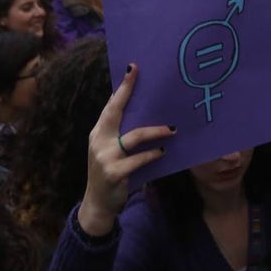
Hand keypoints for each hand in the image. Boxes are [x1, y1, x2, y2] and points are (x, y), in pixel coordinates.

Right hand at [77, 64, 173, 236]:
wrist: (98, 203)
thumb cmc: (110, 171)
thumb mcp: (110, 150)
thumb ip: (120, 133)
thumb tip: (145, 112)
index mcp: (99, 132)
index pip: (111, 105)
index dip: (122, 87)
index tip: (133, 67)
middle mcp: (98, 140)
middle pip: (115, 112)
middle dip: (128, 92)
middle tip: (143, 77)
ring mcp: (105, 157)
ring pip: (134, 137)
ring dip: (156, 132)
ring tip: (172, 129)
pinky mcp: (114, 172)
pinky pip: (138, 159)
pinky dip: (152, 155)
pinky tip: (163, 152)